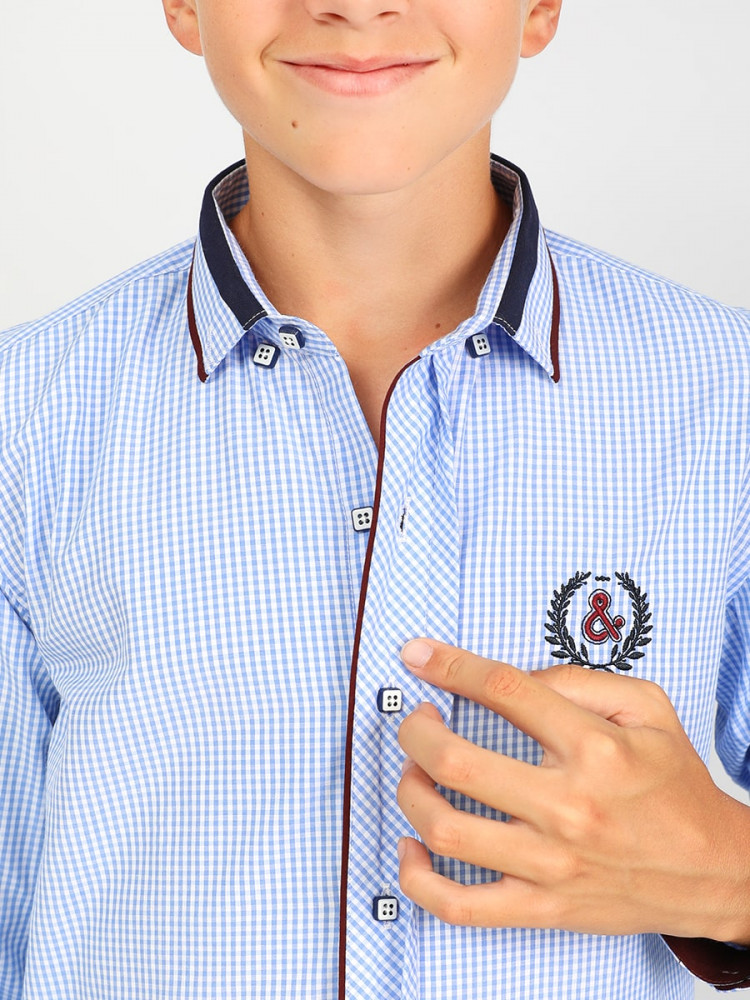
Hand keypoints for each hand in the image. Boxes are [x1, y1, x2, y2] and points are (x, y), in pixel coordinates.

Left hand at [396, 639, 749, 940]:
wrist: (715, 870)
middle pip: (456, 760)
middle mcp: (567, 806)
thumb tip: (511, 678)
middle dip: (415, 730)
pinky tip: (412, 845)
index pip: (502, 690)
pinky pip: (460, 906)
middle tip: (416, 718)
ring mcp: (550, 862)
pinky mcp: (542, 906)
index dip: (448, 665)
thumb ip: (576, 680)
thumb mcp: (647, 708)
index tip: (419, 656)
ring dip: (410, 791)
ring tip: (416, 772)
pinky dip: (418, 878)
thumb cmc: (675, 786)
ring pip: (447, 830)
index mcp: (594, 748)